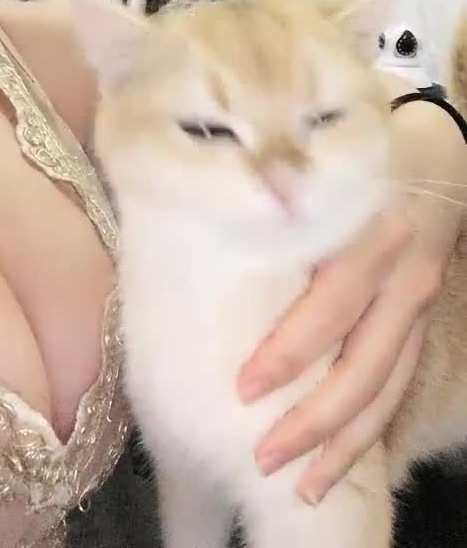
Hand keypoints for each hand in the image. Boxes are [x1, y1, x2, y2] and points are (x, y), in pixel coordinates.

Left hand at [237, 97, 465, 504]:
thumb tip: (196, 212)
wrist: (441, 154)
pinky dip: (372, 427)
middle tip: (262, 457)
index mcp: (371, 230)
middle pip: (363, 361)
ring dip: (345, 441)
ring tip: (302, 485)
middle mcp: (401, 273)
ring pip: (387, 385)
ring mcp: (416, 302)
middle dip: (314, 418)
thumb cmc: (360, 154)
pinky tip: (340, 460)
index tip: (243, 389)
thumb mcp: (324, 163)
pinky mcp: (422, 319)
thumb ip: (278, 191)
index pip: (333, 301)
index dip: (292, 349)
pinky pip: (401, 383)